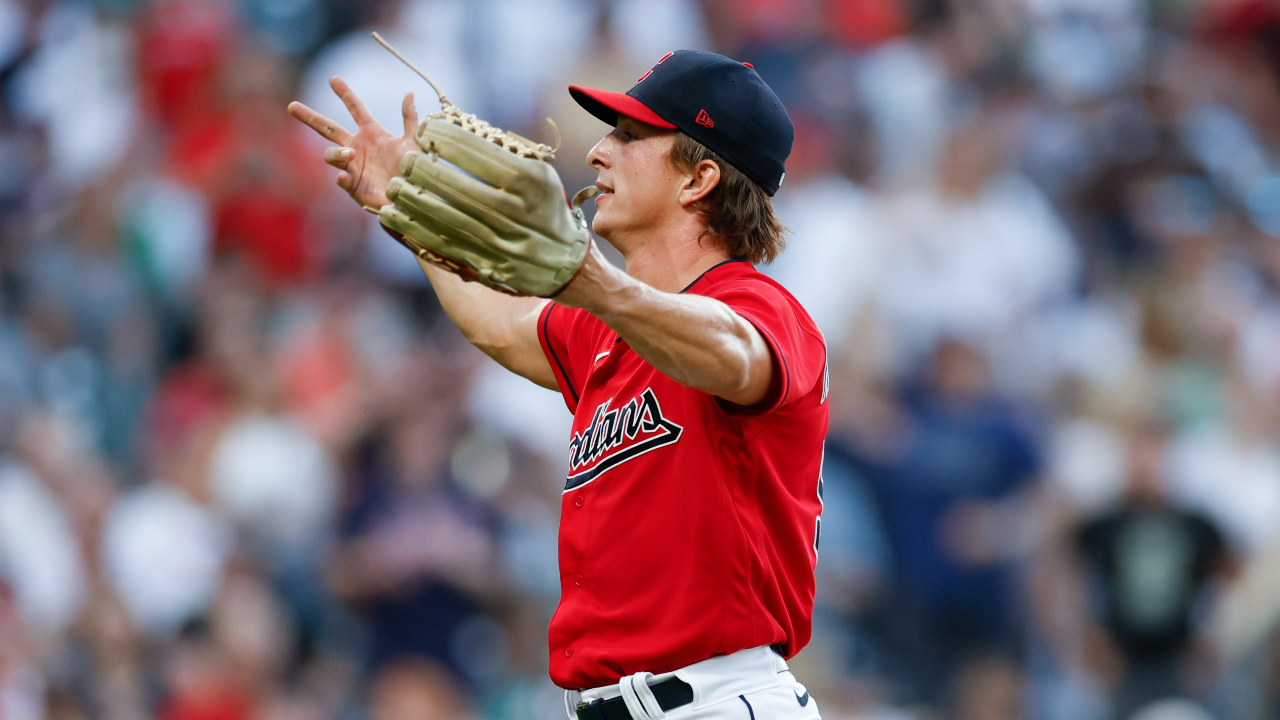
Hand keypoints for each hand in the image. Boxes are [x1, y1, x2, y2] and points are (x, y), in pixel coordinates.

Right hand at [287, 77, 419, 209]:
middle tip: (292, 105)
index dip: (345, 94)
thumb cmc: (413, 170)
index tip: (333, 79)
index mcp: (372, 133)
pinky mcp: (353, 185)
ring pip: (331, 154)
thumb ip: (410, 118)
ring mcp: (352, 166)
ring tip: (350, 154)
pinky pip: (341, 178)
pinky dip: (342, 176)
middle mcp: (357, 147)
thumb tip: (409, 93)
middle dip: (310, 117)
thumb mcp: (413, 141)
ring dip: (337, 153)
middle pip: (328, 128)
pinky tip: (346, 175)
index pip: (355, 109)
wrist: (412, 196)